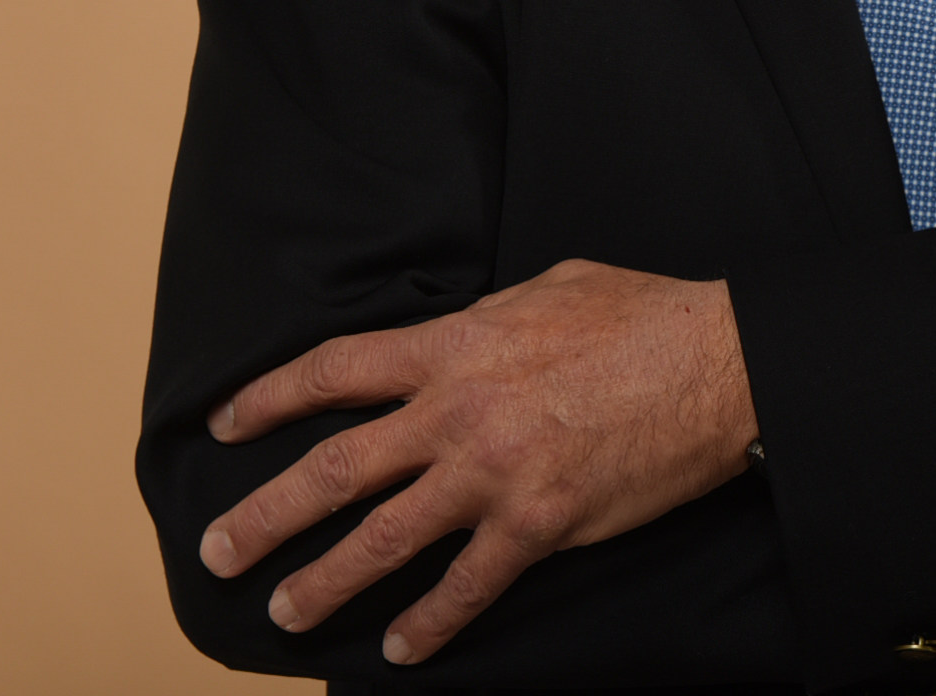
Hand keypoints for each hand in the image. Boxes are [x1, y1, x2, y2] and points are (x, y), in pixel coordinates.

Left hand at [198, 259, 756, 665]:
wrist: (717, 363)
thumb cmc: (642, 316)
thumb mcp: (549, 287)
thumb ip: (486, 318)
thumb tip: (459, 332)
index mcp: (455, 346)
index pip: (334, 373)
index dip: (269, 399)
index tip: (227, 425)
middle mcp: (458, 412)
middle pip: (335, 469)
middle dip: (265, 515)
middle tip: (218, 549)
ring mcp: (494, 473)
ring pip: (383, 538)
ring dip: (324, 581)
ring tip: (284, 611)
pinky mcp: (538, 523)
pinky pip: (467, 585)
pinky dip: (428, 622)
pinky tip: (400, 647)